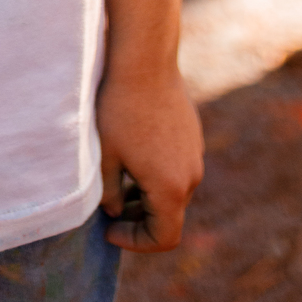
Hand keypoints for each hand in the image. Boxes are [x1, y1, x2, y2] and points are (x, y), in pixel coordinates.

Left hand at [97, 70, 202, 252]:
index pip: (164, 238)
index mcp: (171, 188)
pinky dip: (157, 172)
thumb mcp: (105, 155)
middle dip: (138, 218)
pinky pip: (176, 165)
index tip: (109, 229)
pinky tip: (132, 151)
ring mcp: (195, 153)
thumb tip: (115, 211)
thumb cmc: (120, 108)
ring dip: (147, 194)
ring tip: (117, 177)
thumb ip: (109, 192)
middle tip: (108, 207)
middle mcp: (191, 175)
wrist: (144, 60)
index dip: (136, 242)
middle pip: (168, 214)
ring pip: (172, 189)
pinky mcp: (193, 134)